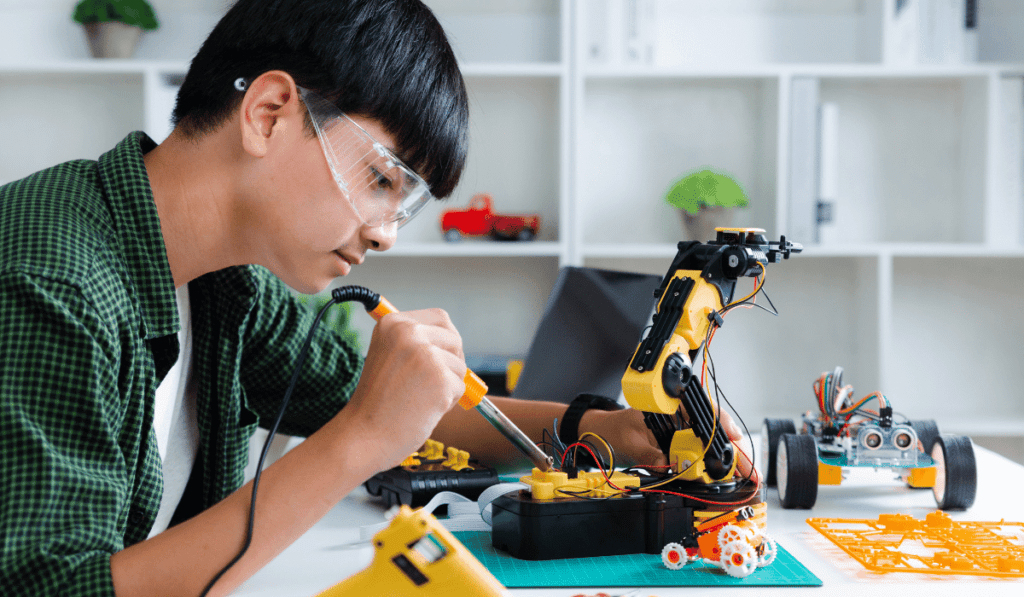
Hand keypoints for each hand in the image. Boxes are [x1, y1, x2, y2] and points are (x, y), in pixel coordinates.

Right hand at [339, 308, 465, 472]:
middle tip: (430, 384)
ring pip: (460, 366)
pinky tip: (423, 409)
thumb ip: (416, 344)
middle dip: (451, 362)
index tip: (436, 359)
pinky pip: (461, 388)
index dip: (444, 341)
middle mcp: (409, 332)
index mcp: (393, 323)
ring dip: (447, 386)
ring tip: (419, 399)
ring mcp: (425, 354)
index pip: (440, 318)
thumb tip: (455, 343)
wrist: (363, 435)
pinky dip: (448, 402)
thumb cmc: (377, 402)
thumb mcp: (388, 357)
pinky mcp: (440, 378)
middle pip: (454, 339)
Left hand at [579, 407, 756, 480]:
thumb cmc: (613, 430)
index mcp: (669, 407)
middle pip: (713, 430)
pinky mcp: (677, 445)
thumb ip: (649, 454)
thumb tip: (668, 464)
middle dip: (734, 450)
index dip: (722, 424)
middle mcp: (678, 417)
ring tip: (745, 475)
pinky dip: (712, 466)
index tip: (735, 437)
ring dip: (727, 460)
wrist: (600, 433)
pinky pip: (699, 454)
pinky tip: (725, 476)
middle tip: (751, 471)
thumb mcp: (629, 442)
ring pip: (709, 443)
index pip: (702, 411)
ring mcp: (679, 432)